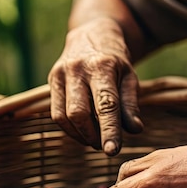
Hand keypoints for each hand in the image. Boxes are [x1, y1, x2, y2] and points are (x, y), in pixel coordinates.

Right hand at [48, 17, 142, 155]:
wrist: (91, 35)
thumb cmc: (115, 62)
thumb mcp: (130, 77)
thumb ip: (131, 104)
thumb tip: (135, 130)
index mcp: (102, 67)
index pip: (106, 104)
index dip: (109, 130)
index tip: (113, 152)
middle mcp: (78, 69)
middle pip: (79, 113)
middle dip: (92, 136)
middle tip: (106, 147)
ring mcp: (61, 74)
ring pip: (64, 116)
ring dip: (80, 135)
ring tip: (96, 140)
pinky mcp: (51, 80)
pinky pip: (56, 113)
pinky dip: (70, 129)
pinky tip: (83, 132)